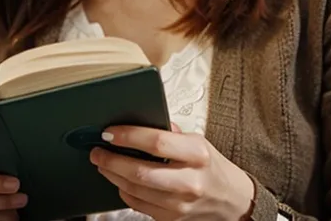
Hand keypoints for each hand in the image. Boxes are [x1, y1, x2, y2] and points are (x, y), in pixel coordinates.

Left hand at [90, 125, 254, 219]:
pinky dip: (124, 192)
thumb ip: (172, 132)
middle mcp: (189, 180)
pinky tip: (119, 180)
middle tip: (97, 150)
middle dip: (112, 160)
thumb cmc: (213, 167)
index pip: (156, 142)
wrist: (233, 201)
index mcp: (197, 153)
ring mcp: (181, 204)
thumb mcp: (199, 141)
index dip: (129, 136)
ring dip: (113, 176)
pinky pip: (139, 206)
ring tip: (103, 163)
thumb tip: (142, 119)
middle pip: (141, 171)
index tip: (110, 132)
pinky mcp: (173, 219)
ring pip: (136, 190)